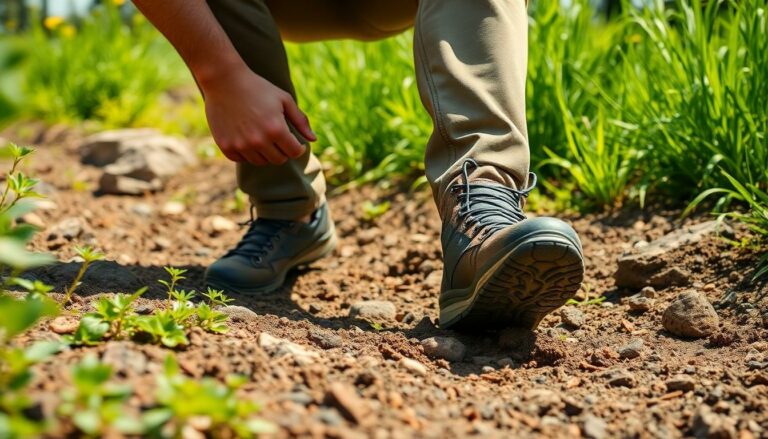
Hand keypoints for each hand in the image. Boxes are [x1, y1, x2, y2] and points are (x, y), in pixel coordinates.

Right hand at [200, 65, 315, 164]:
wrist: (224, 80)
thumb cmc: (258, 88)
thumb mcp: (284, 99)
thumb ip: (301, 121)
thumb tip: (313, 139)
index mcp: (276, 130)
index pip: (294, 153)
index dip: (298, 148)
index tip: (296, 143)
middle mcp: (259, 141)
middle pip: (279, 160)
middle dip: (283, 151)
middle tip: (278, 138)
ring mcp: (241, 145)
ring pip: (261, 162)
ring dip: (265, 153)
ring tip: (263, 136)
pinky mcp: (226, 146)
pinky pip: (242, 159)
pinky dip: (247, 153)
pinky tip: (247, 139)